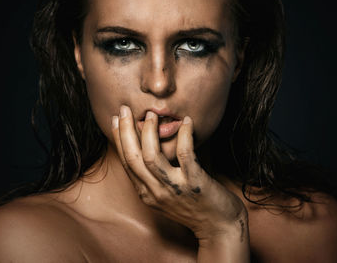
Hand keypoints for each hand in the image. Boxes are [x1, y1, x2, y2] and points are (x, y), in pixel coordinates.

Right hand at [111, 105, 246, 239]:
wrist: (219, 228)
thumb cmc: (194, 207)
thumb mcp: (166, 195)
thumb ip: (153, 176)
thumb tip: (146, 148)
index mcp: (146, 194)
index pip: (126, 162)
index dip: (119, 139)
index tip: (118, 119)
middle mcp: (156, 192)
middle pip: (133, 158)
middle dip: (125, 131)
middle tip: (125, 109)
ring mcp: (175, 189)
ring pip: (151, 157)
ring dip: (149, 133)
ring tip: (152, 115)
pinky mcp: (195, 184)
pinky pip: (186, 155)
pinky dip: (184, 136)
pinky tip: (186, 122)